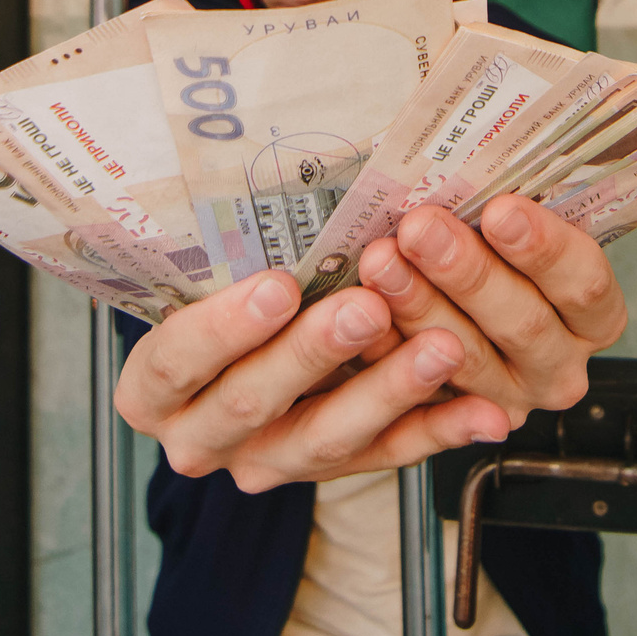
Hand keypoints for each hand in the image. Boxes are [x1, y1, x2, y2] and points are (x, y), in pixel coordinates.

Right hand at [114, 268, 512, 492]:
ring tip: (439, 350)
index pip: (176, 361)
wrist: (242, 355)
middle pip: (251, 401)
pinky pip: (389, 457)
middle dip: (313, 353)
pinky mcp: (334, 471)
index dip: (224, 328)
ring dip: (388, 391)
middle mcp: (201, 436)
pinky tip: (482, 411)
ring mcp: (266, 462)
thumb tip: (276, 164)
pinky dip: (441, 430)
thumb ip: (231, 248)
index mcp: (154, 387)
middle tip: (366, 307)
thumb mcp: (207, 273)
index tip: (277, 285)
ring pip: (325, 439)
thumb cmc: (224, 290)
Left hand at [354, 195, 627, 427]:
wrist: (459, 299)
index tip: (500, 209)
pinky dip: (386, 349)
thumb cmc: (490, 245)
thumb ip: (512, 201)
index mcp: (593, 314)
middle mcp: (559, 363)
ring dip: (419, 306)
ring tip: (380, 261)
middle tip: (421, 228)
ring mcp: (509, 397)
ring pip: (467, 358)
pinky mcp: (454, 419)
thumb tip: (492, 147)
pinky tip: (360, 312)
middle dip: (468, 272)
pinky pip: (418, 391)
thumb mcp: (516, 220)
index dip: (544, 247)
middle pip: (523, 322)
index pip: (584, 283)